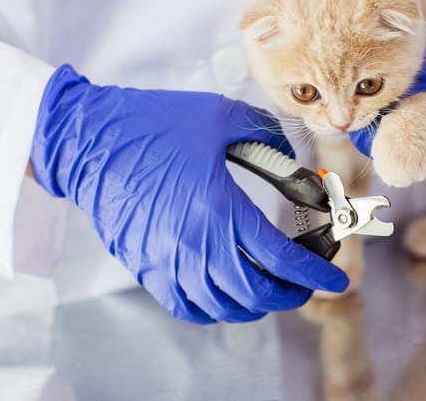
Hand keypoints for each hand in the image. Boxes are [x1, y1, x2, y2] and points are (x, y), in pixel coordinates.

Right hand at [30, 65, 347, 322]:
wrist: (88, 141)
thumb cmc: (152, 125)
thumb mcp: (220, 117)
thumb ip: (267, 135)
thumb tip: (293, 157)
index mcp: (218, 209)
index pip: (280, 258)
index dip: (315, 272)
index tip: (336, 278)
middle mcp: (194, 245)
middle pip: (256, 293)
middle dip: (291, 292)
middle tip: (306, 281)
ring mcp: (167, 262)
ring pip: (224, 307)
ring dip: (257, 303)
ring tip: (271, 286)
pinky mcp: (145, 266)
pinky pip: (187, 306)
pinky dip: (216, 309)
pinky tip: (228, 294)